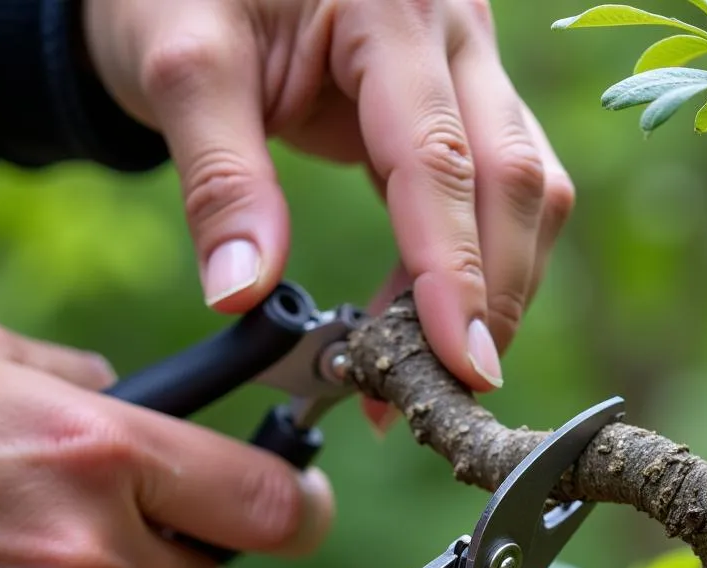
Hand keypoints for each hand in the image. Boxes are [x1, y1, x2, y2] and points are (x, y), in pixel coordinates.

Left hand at [83, 0, 575, 394]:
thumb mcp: (181, 64)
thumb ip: (220, 179)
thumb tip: (245, 294)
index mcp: (389, 2)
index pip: (439, 158)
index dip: (454, 273)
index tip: (459, 365)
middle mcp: (454, 25)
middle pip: (513, 179)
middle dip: (491, 296)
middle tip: (452, 389)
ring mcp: (470, 59)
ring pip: (525, 188)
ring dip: (493, 286)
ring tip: (428, 363)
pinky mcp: (464, 97)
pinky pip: (499, 187)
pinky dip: (476, 261)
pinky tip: (428, 315)